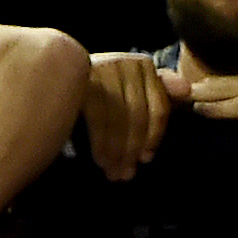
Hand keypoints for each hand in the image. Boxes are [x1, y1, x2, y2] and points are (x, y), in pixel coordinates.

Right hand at [82, 51, 175, 177]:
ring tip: (113, 172)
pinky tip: (101, 159)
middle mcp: (125, 62)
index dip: (154, 137)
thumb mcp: (131, 90)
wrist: (50, 71)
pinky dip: (101, 142)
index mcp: (143, 65)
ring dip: (116, 152)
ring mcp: (103, 68)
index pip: (158, 108)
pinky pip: (99, 119)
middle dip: (132, 150)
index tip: (146, 160)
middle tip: (125, 175)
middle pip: (138, 116)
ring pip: (120, 120)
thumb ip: (158, 91)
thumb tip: (187, 90)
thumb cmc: (100, 87)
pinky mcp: (82, 80)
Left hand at [180, 61, 237, 134]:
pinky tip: (198, 111)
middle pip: (222, 81)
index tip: (192, 90)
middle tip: (170, 92)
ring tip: (175, 100)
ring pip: (221, 91)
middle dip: (197, 87)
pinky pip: (234, 107)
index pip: (236, 79)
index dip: (213, 85)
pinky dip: (214, 109)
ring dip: (198, 96)